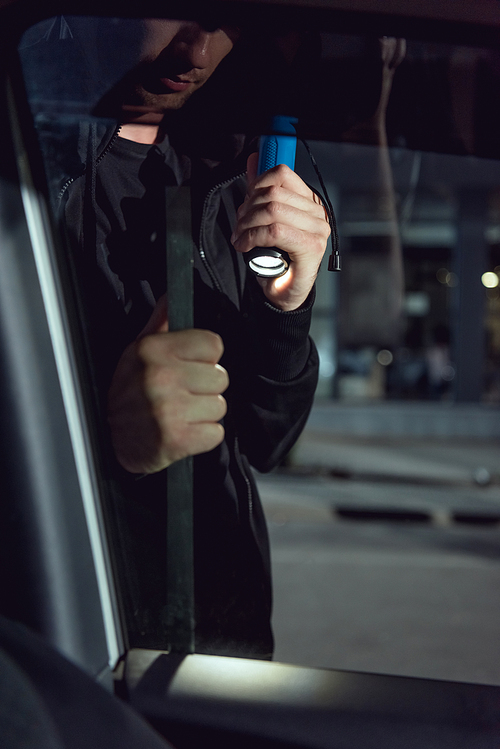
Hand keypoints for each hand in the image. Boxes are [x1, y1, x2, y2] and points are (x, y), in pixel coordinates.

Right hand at [107, 295, 228, 473]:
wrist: (107, 440)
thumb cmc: (128, 394)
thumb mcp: (136, 352)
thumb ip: (160, 324)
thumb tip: (171, 296)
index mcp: (153, 349)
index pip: (213, 344)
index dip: (204, 358)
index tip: (189, 367)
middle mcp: (160, 377)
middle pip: (221, 377)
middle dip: (205, 388)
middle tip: (182, 395)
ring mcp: (169, 409)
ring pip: (220, 406)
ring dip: (204, 414)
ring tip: (180, 414)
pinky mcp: (177, 439)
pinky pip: (216, 433)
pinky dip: (203, 437)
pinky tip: (183, 431)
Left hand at [231, 153, 329, 311]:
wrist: (285, 292)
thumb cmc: (278, 259)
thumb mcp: (266, 220)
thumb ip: (261, 191)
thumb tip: (253, 160)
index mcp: (309, 201)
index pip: (281, 174)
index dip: (256, 185)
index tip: (246, 203)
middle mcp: (318, 213)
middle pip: (273, 193)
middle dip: (247, 209)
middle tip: (239, 227)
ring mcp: (318, 229)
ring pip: (272, 211)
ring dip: (247, 225)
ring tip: (241, 238)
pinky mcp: (312, 246)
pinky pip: (275, 231)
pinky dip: (253, 237)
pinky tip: (246, 245)